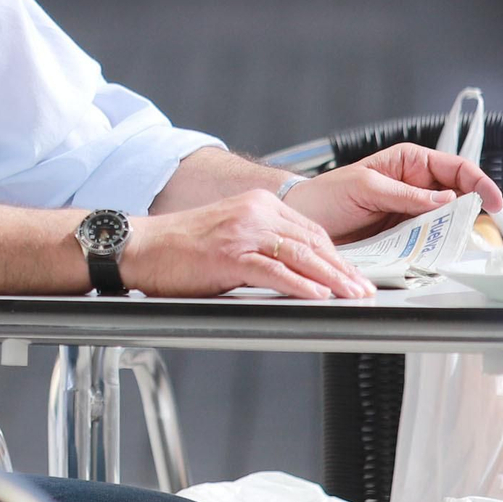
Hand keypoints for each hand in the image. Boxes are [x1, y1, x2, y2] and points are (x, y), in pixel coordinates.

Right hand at [125, 189, 375, 299]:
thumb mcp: (228, 235)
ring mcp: (242, 232)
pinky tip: (318, 296)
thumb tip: (294, 270)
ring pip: (300, 255)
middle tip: (364, 289)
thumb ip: (261, 244)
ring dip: (332, 279)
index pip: (310, 230)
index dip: (337, 255)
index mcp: (257, 205)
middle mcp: (254, 212)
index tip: (354, 274)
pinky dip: (300, 285)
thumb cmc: (177, 248)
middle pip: (312, 241)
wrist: (138, 247)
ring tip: (353, 295)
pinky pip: (274, 271)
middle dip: (343, 269)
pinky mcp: (229, 255)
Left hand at [282, 142, 502, 244]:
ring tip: (449, 245)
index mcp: (409, 163)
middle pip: (457, 199)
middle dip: (467, 214)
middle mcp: (414, 188)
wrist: (303, 220)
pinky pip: (426, 243)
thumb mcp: (365, 187)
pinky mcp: (402, 237)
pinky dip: (432, 250)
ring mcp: (410, 214)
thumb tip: (445, 198)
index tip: (492, 202)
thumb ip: (405, 193)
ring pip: (444, 224)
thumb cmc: (326, 195)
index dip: (479, 183)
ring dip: (449, 235)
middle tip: (470, 230)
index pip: (456, 168)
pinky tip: (431, 255)